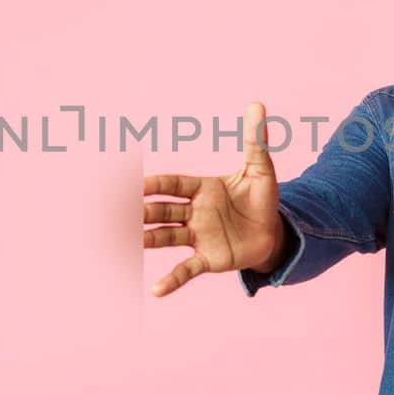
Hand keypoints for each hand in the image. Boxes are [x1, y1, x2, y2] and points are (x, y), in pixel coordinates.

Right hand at [143, 102, 284, 296]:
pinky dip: (171, 280)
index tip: (137, 184)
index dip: (157, 184)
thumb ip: (255, 140)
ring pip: (166, 236)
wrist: (274, 231)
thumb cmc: (262, 198)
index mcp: (203, 188)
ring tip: (126, 241)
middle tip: (119, 211)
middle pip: (163, 210)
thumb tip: (258, 104)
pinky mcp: (208, 259)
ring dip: (147, 238)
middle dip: (142, 210)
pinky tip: (155, 290)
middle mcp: (194, 212)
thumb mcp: (260, 169)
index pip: (174, 184)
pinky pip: (186, 269)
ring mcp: (199, 236)